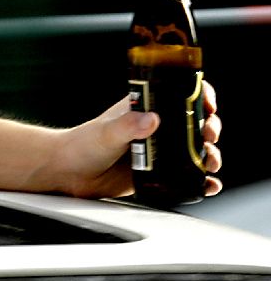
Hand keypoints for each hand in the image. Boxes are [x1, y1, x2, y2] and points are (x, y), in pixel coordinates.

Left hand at [50, 82, 221, 198]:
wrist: (69, 173)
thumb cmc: (83, 145)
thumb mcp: (107, 132)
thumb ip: (128, 126)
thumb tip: (152, 119)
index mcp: (144, 109)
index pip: (179, 94)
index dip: (200, 96)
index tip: (208, 105)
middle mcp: (155, 128)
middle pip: (195, 123)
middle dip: (210, 128)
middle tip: (208, 136)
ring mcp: (159, 151)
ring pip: (196, 150)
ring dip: (210, 155)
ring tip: (210, 163)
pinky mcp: (158, 173)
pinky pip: (187, 176)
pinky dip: (202, 180)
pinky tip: (209, 185)